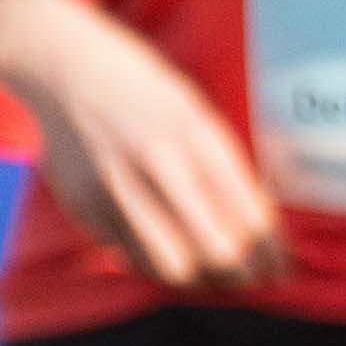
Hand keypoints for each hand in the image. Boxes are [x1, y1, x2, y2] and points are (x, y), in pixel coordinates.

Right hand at [3, 0, 288, 288]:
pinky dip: (152, 259)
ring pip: (172, 267)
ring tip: (209, 269)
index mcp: (198, 138)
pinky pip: (130, 255)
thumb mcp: (197, 116)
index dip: (271, 255)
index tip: (280, 268)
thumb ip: (225, 169)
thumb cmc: (145, 91)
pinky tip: (162, 244)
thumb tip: (260, 229)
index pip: (249, 218)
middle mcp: (159, 165)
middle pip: (216, 253)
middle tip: (250, 277)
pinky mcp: (84, 206)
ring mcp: (117, 189)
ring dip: (198, 276)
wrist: (64, 68)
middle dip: (242, 275)